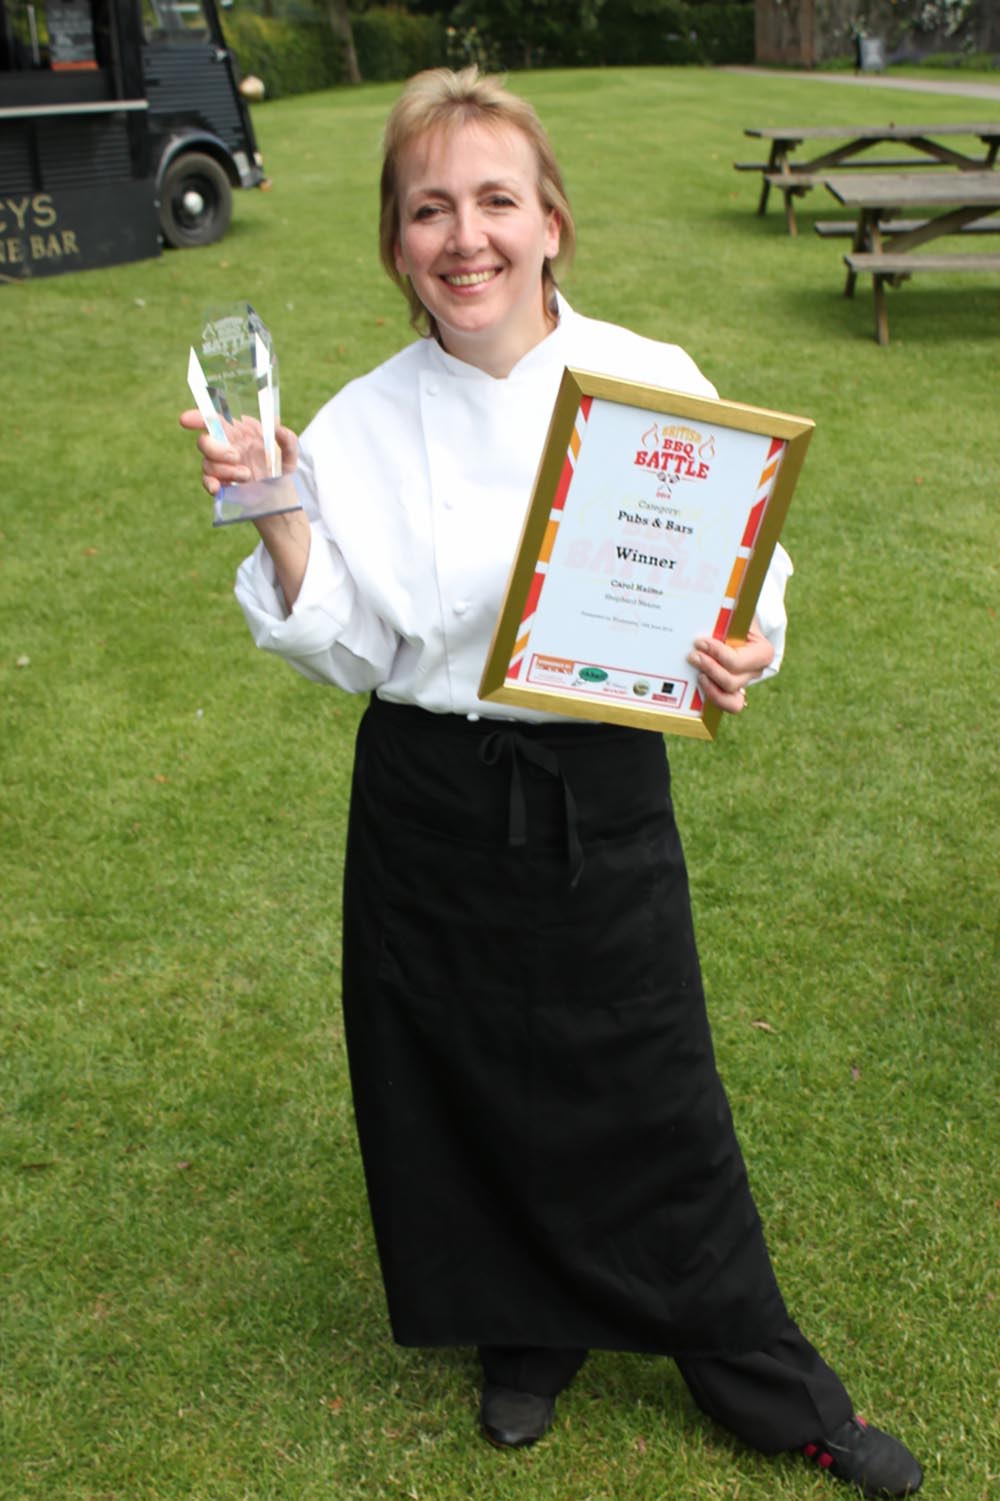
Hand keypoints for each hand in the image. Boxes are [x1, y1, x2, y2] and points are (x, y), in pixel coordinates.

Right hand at [178, 409, 298, 496]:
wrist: (279, 498)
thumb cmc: (282, 470)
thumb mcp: (290, 454)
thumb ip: (287, 439)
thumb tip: (278, 427)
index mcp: (240, 432)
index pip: (215, 419)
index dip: (198, 417)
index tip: (186, 420)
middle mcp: (226, 445)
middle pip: (204, 441)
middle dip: (215, 448)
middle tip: (236, 456)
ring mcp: (221, 465)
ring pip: (207, 463)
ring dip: (226, 470)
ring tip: (247, 476)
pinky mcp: (219, 482)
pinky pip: (206, 480)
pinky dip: (210, 484)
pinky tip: (218, 488)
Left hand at [687, 624, 774, 714]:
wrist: (738, 624)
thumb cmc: (736, 619)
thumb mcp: (734, 615)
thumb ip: (725, 619)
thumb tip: (708, 619)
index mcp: (762, 653)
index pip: (736, 662)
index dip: (716, 654)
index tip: (700, 642)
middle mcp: (755, 671)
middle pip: (731, 682)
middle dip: (709, 669)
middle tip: (692, 656)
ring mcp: (744, 682)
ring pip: (729, 698)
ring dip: (710, 688)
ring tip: (698, 674)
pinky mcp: (733, 690)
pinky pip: (726, 704)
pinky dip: (714, 698)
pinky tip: (701, 685)